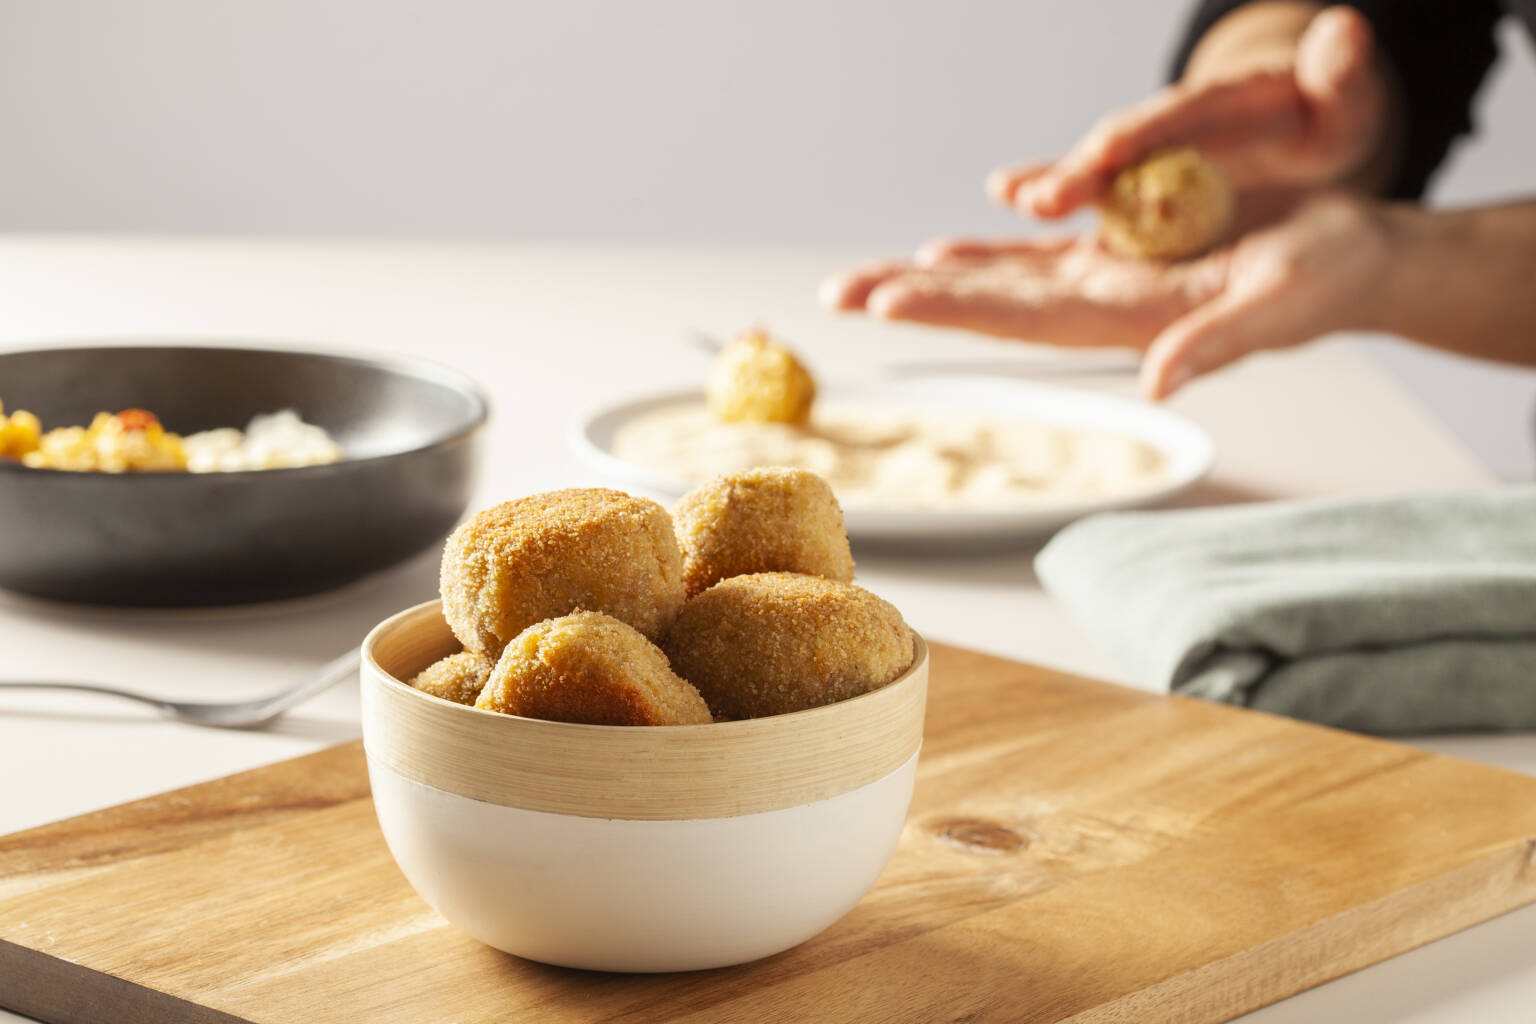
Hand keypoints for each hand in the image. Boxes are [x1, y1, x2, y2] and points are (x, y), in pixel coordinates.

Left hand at [822, 193, 1393, 397]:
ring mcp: (1107, 285)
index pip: (1018, 317)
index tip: (887, 298)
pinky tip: (949, 250)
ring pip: (1001, 283)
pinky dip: (990, 254)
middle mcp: (1101, 308)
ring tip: (866, 280)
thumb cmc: (1333, 280)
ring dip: (934, 282)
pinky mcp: (1123, 259)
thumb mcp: (1282, 303)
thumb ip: (1217, 346)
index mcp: (1128, 320)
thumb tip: (1156, 385)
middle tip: (838, 291)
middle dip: (914, 297)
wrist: (1355, 265)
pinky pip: (1040, 256)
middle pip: (988, 303)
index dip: (952, 307)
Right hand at [990, 6, 1388, 222]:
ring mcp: (1151, 155)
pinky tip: (1005, 194)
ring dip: (1049, 183)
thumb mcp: (1349, 103)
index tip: (1106, 151)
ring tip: (1008, 194)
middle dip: (1077, 172)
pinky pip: (1088, 190)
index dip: (1142, 134)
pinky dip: (1046, 191)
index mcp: (1227, 102)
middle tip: (1040, 199)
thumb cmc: (1328, 120)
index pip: (1180, 117)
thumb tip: (1345, 29)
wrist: (1306, 127)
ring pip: (1093, 172)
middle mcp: (1175, 125)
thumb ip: (1342, 76)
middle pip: (1120, 147)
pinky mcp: (1138, 182)